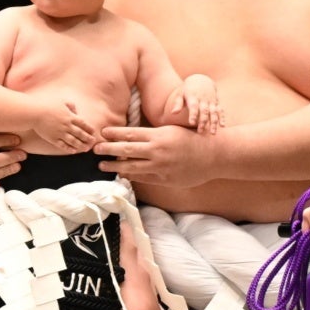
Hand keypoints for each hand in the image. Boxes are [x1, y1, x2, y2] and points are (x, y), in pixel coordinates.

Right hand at [35, 100, 95, 152]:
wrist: (34, 113)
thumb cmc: (46, 105)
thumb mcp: (61, 101)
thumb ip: (70, 105)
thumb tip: (75, 111)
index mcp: (70, 117)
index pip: (83, 124)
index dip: (89, 129)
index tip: (93, 133)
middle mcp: (67, 126)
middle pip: (81, 134)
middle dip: (88, 139)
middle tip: (93, 143)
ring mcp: (60, 133)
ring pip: (74, 141)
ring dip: (81, 146)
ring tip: (85, 149)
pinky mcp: (53, 138)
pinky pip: (63, 145)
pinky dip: (69, 149)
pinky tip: (73, 151)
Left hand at [94, 124, 216, 185]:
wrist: (214, 154)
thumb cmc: (192, 139)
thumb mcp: (171, 130)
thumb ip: (152, 135)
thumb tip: (131, 137)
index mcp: (158, 135)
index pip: (130, 133)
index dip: (114, 133)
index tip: (102, 132)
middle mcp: (157, 150)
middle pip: (126, 150)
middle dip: (108, 149)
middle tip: (94, 149)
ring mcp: (161, 166)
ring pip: (132, 167)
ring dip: (115, 166)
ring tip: (101, 166)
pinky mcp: (165, 179)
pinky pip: (144, 178)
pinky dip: (132, 176)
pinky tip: (122, 175)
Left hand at [169, 74, 224, 134]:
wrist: (201, 80)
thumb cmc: (187, 90)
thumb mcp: (181, 94)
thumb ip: (178, 104)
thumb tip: (173, 113)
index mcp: (193, 97)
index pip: (194, 106)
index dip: (193, 114)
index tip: (191, 123)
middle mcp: (203, 99)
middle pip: (204, 111)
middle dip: (203, 121)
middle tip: (200, 131)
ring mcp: (211, 101)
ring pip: (214, 112)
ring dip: (214, 122)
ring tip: (212, 133)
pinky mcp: (216, 102)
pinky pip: (220, 110)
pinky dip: (222, 117)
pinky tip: (222, 126)